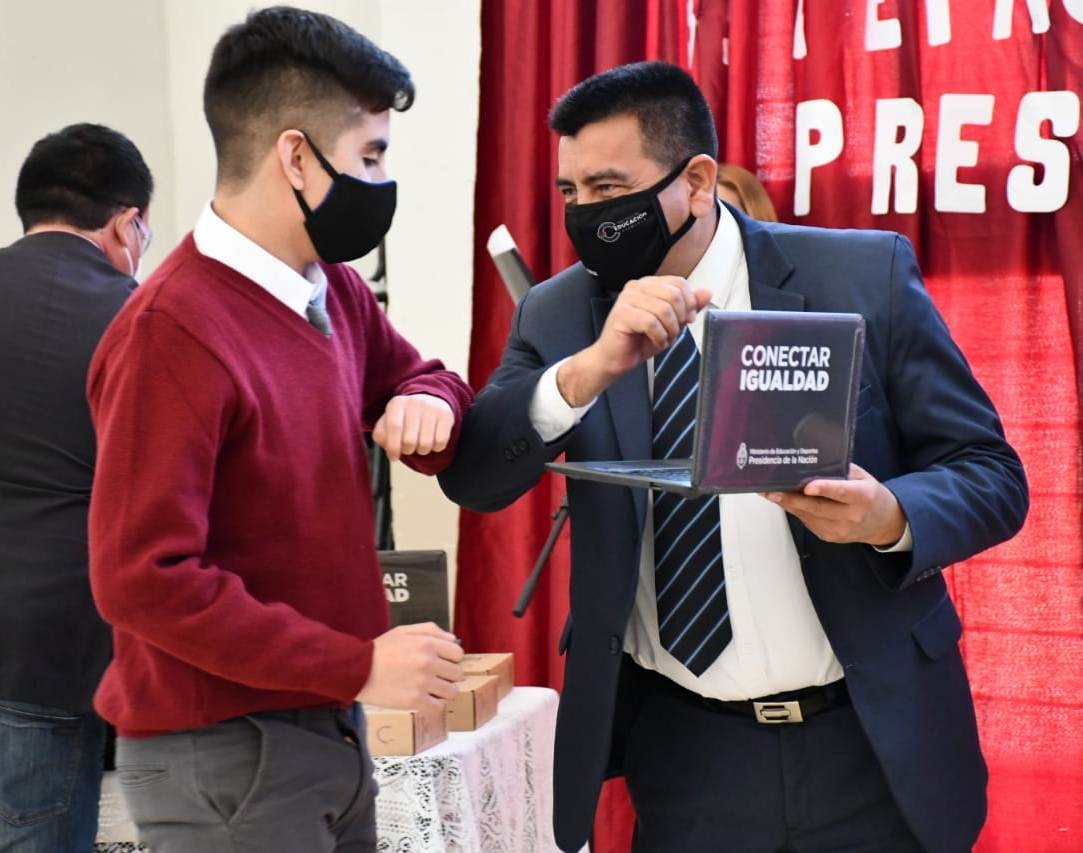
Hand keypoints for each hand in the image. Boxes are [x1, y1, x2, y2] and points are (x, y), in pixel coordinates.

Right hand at [357, 622, 464, 711]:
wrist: (358, 670)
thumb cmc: (380, 650)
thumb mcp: (404, 631)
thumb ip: (431, 630)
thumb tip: (453, 639)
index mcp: (428, 644)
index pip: (458, 654)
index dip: (452, 658)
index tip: (444, 662)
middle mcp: (429, 663)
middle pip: (457, 674)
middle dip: (449, 675)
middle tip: (438, 677)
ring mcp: (423, 683)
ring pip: (452, 692)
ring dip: (444, 692)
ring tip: (433, 690)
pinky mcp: (415, 701)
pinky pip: (438, 707)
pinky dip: (434, 705)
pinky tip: (426, 700)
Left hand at [373, 394, 453, 461]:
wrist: (429, 401)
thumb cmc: (404, 419)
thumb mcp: (387, 423)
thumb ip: (382, 436)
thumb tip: (391, 451)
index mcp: (396, 404)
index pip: (394, 428)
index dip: (393, 447)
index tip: (394, 458)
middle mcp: (414, 402)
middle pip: (409, 440)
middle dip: (408, 450)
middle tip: (408, 447)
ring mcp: (432, 407)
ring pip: (426, 444)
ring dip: (422, 450)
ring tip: (420, 443)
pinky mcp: (446, 415)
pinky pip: (441, 442)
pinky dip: (436, 448)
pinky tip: (433, 440)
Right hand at [557, 276, 711, 405]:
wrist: (615, 359)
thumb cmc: (640, 340)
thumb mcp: (671, 322)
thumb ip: (688, 307)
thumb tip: (707, 292)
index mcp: (649, 284)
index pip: (678, 282)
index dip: (689, 302)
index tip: (687, 319)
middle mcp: (637, 287)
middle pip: (673, 294)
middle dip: (679, 318)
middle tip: (673, 332)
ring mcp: (627, 299)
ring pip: (664, 309)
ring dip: (669, 330)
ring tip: (663, 339)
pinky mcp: (622, 314)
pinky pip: (651, 322)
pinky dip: (658, 337)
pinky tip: (654, 342)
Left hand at [762, 464, 906, 546]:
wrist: (884, 523)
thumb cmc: (870, 495)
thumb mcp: (862, 478)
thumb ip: (840, 470)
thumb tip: (813, 462)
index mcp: (863, 497)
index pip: (841, 492)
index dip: (824, 489)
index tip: (807, 487)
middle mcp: (851, 515)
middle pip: (817, 507)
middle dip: (791, 499)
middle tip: (772, 490)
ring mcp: (839, 529)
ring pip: (808, 515)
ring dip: (788, 504)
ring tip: (770, 493)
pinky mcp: (829, 536)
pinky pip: (808, 522)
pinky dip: (796, 510)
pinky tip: (785, 501)